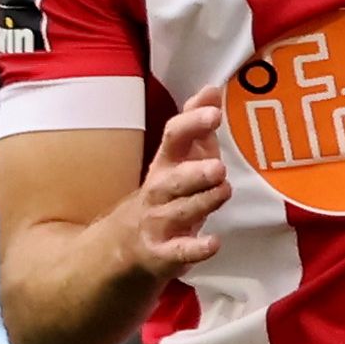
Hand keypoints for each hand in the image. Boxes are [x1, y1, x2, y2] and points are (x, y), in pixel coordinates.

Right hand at [118, 89, 232, 274]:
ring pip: (179, 212)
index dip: (192, 124)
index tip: (214, 112)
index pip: (173, 138)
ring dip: (202, 202)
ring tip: (224, 191)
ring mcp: (158, 223)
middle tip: (218, 167)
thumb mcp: (178, 161)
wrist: (120, 249)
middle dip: (195, 171)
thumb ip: (197, 128)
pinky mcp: (162, 255)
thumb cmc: (164, 197)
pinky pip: (179, 252)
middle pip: (173, 178)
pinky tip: (213, 243)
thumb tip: (213, 89)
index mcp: (165, 165)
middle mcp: (159, 191)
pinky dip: (196, 249)